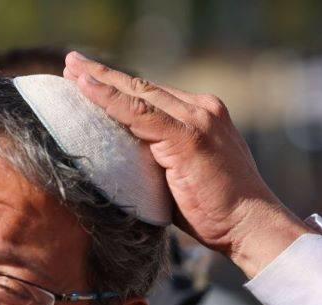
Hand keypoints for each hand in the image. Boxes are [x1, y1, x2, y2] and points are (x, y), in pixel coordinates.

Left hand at [63, 51, 314, 278]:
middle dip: (103, 75)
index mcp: (201, 115)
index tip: (89, 80)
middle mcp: (201, 108)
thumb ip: (158, 158)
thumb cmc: (215, 211)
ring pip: (137, 93)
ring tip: (71, 69)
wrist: (249, 224)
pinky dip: (108, 98)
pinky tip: (85, 88)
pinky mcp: (187, 135)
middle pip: (142, 87)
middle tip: (72, 63)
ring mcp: (196, 118)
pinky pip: (137, 112)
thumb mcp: (181, 176)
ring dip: (99, 80)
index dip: (118, 87)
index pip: (151, 96)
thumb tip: (123, 160)